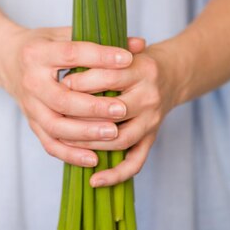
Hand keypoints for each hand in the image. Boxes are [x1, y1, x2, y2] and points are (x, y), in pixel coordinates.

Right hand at [0, 25, 136, 167]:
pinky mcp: (31, 122)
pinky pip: (50, 144)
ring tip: (113, 133)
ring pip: (56, 126)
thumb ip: (100, 39)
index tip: (127, 59)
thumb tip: (140, 43)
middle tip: (122, 108)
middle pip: (62, 99)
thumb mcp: (66, 34)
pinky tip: (94, 158)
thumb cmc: (43, 44)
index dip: (100, 57)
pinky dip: (71, 154)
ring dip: (85, 133)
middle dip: (94, 106)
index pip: (72, 55)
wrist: (7, 59)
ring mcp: (29, 105)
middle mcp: (30, 81)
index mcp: (38, 53)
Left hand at [61, 42, 179, 186]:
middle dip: (82, 113)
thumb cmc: (136, 61)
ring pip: (120, 139)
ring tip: (67, 141)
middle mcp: (150, 96)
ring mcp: (152, 120)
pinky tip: (94, 180)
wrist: (171, 74)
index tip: (61, 83)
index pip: (109, 77)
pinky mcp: (152, 138)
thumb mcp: (123, 49)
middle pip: (114, 110)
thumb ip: (101, 51)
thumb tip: (70, 60)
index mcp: (143, 69)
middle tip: (58, 111)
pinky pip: (135, 162)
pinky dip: (115, 175)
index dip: (83, 81)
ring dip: (92, 143)